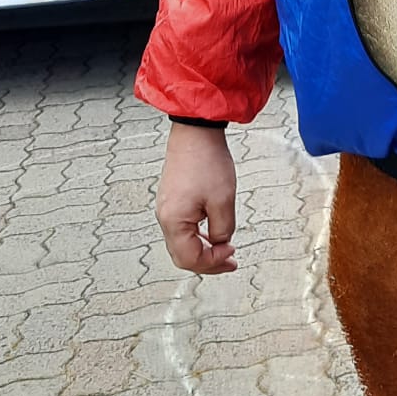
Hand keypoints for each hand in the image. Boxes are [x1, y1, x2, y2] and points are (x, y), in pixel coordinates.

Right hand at [155, 124, 237, 275]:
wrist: (195, 133)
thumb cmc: (207, 161)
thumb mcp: (223, 201)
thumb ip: (223, 229)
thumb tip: (221, 242)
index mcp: (173, 221)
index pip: (190, 259)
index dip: (213, 262)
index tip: (231, 256)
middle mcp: (165, 217)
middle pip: (182, 256)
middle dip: (208, 262)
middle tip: (229, 262)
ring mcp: (166, 209)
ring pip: (181, 244)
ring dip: (203, 250)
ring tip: (224, 250)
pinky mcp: (172, 200)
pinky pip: (181, 229)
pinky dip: (197, 237)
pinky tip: (212, 234)